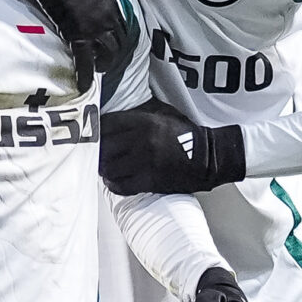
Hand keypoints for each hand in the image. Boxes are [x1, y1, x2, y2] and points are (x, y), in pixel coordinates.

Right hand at [6, 0, 136, 92]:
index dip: (119, 38)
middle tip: (107, 62)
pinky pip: (86, 60)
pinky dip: (86, 74)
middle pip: (120, 42)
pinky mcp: (80, 35)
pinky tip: (84, 85)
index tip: (114, 44)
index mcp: (112, 1)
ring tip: (98, 70)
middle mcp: (109, 15)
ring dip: (104, 64)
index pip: (123, 25)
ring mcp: (96, 27)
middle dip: (115, 54)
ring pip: (108, 53)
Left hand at [99, 100, 246, 195]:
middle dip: (99, 152)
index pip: (107, 124)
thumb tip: (114, 117)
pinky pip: (121, 186)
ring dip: (105, 170)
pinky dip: (114, 185)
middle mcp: (141, 140)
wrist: (208, 157)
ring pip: (109, 168)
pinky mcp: (149, 180)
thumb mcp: (163, 116)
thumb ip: (139, 116)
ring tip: (107, 169)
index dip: (97, 130)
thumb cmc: (186, 137)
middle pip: (103, 148)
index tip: (94, 135)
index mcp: (144, 122)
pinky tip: (115, 181)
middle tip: (100, 155)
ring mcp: (144, 162)